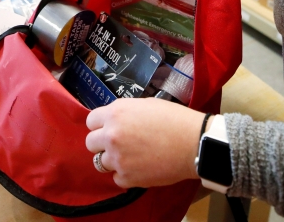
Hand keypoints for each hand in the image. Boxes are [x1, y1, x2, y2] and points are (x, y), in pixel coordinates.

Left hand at [85, 98, 204, 188]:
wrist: (193, 143)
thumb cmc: (174, 119)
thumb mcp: (145, 104)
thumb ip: (125, 112)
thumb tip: (117, 120)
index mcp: (115, 113)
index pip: (90, 121)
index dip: (100, 125)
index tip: (109, 128)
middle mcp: (111, 135)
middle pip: (90, 143)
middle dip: (102, 143)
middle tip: (118, 144)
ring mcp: (118, 158)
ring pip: (100, 163)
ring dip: (113, 160)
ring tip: (130, 157)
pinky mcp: (127, 177)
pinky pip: (116, 178)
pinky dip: (125, 175)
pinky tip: (139, 168)